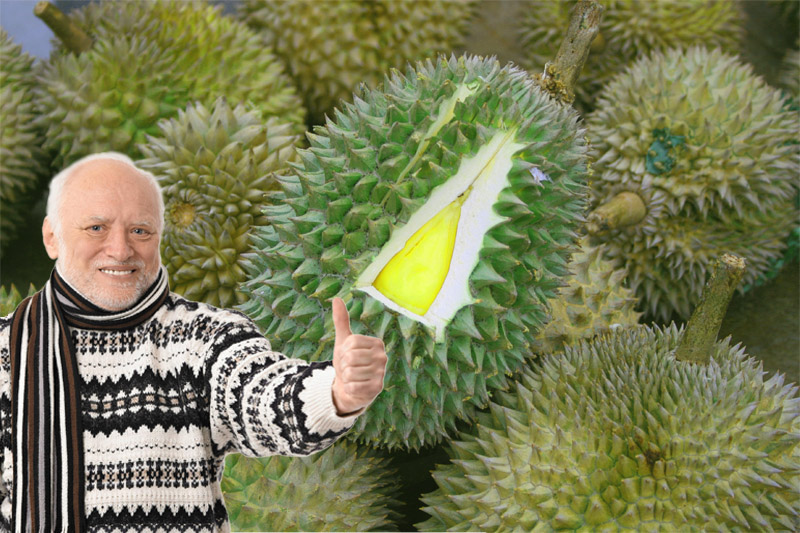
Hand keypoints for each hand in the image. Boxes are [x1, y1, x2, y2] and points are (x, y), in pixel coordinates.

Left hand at [331, 297, 386, 414]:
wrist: (349, 386)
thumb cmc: (348, 361)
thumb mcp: (343, 341)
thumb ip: (341, 320)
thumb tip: (336, 299)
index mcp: (377, 343)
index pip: (351, 343)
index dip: (343, 351)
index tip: (347, 355)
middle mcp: (383, 357)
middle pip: (351, 357)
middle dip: (344, 365)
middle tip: (349, 368)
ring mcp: (382, 373)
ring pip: (350, 373)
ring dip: (346, 377)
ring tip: (352, 378)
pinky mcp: (378, 388)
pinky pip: (353, 386)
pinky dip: (349, 388)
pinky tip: (355, 387)